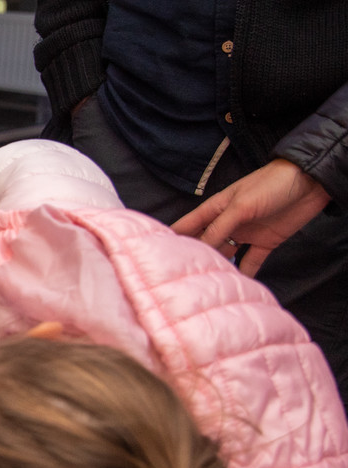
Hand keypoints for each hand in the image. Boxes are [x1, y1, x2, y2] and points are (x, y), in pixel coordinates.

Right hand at [171, 159, 328, 275]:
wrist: (311, 183)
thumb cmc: (271, 185)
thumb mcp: (241, 205)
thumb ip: (220, 227)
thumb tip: (200, 248)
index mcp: (216, 209)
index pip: (187, 225)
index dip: (172, 237)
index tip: (156, 254)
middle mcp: (227, 222)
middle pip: (204, 243)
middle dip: (193, 257)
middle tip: (179, 277)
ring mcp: (246, 233)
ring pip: (226, 253)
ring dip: (218, 266)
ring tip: (204, 284)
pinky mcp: (265, 242)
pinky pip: (251, 261)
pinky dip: (245, 272)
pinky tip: (236, 283)